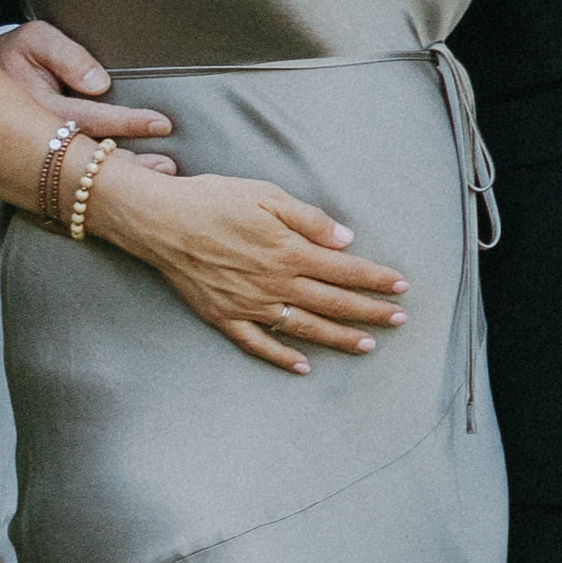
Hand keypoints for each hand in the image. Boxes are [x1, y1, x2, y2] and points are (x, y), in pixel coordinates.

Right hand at [0, 17, 174, 174]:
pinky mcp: (29, 171)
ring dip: (117, 181)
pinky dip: (96, 189)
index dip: (126, 122)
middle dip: (128, 165)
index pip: (88, 117)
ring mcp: (27, 159)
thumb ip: (67, 55)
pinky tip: (125, 194)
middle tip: (168, 168)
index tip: (162, 124)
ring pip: (77, 175)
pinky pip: (65, 184)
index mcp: (31, 106)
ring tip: (158, 180)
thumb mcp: (36, 40)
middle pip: (85, 158)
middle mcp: (30, 139)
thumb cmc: (14, 54)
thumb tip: (100, 83)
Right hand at [95, 161, 405, 374]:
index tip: (403, 287)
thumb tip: (347, 241)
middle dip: (371, 312)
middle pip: (333, 302)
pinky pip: (258, 345)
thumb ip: (310, 220)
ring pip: (304, 328)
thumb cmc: (214, 200)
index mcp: (289, 251)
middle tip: (400, 320)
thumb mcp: (268, 195)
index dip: (377, 280)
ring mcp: (249, 305)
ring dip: (339, 338)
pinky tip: (303, 367)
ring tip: (368, 347)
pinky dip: (281, 358)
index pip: (346, 271)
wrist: (158, 220)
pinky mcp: (224, 317)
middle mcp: (274, 283)